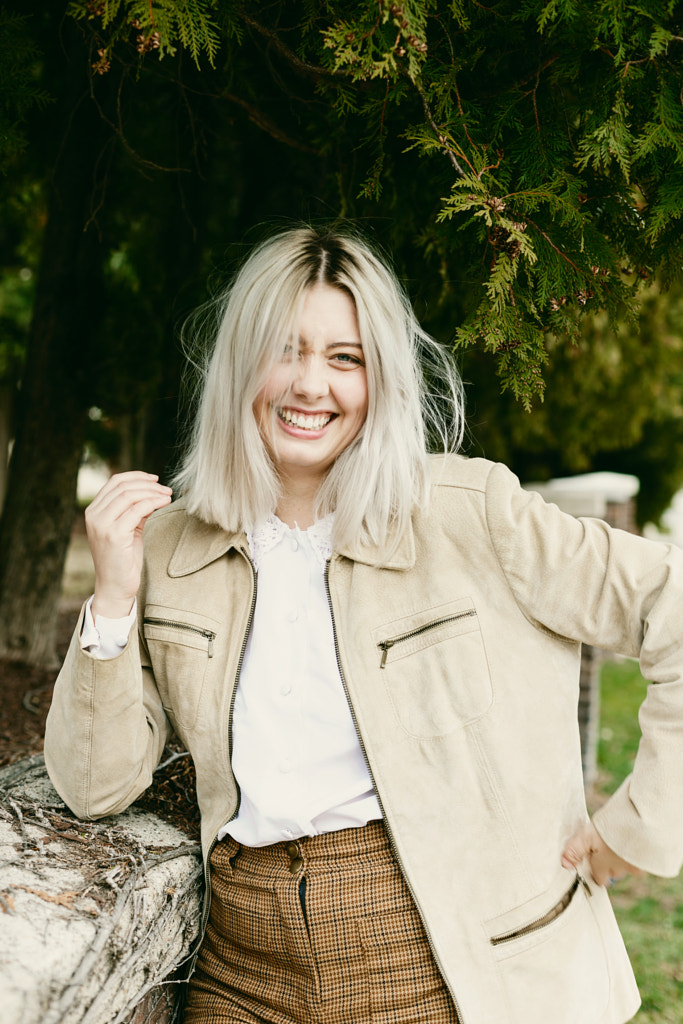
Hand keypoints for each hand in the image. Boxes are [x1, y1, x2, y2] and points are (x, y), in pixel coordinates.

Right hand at [85, 471, 172, 618]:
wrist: (115, 586)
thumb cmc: (123, 559)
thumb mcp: (128, 528)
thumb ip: (134, 510)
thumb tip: (152, 492)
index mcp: (94, 511)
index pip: (114, 482)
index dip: (137, 476)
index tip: (155, 480)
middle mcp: (94, 515)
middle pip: (123, 486)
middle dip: (148, 484)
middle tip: (166, 489)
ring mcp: (102, 525)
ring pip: (130, 495)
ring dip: (153, 492)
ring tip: (168, 495)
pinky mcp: (114, 535)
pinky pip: (137, 509)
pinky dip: (154, 502)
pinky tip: (164, 503)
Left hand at [561, 820, 643, 886]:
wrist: (638, 825)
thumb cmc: (609, 830)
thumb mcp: (585, 836)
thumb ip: (574, 851)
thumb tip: (565, 865)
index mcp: (602, 865)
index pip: (599, 879)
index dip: (596, 873)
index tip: (593, 865)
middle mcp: (618, 869)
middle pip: (613, 874)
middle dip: (609, 868)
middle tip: (605, 853)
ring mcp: (633, 865)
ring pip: (627, 869)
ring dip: (624, 862)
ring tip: (619, 847)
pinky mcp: (646, 859)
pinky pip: (642, 864)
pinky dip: (638, 858)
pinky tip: (634, 846)